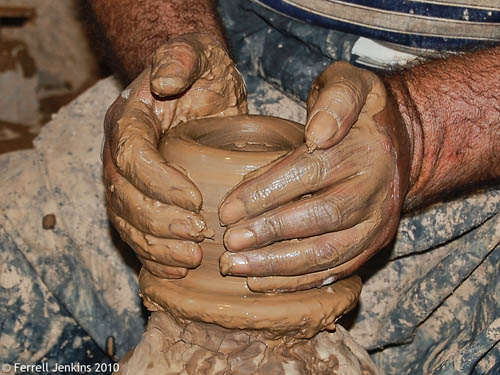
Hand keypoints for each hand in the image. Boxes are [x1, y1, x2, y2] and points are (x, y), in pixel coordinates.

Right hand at [103, 33, 246, 278]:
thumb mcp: (198, 53)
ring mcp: (128, 181)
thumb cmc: (201, 73)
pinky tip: (177, 270)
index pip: (131, 155)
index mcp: (129, 120)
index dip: (158, 182)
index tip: (195, 198)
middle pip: (124, 196)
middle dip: (159, 221)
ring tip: (191, 258)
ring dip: (157, 246)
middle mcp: (120, 154)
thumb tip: (163, 80)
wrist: (200, 90)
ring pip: (127, 222)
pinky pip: (137, 235)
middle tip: (198, 234)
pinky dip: (154, 257)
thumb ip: (180, 57)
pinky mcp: (142, 200)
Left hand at [218, 62, 411, 291]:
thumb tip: (318, 133)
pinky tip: (263, 281)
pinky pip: (336, 270)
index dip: (265, 193)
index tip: (227, 210)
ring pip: (328, 253)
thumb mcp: (350, 84)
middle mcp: (377, 190)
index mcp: (366, 149)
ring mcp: (378, 223)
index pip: (309, 172)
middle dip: (270, 233)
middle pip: (320, 217)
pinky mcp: (374, 244)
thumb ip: (334, 98)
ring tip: (238, 267)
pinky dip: (298, 281)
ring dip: (280, 265)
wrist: (403, 142)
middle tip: (229, 244)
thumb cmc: (360, 113)